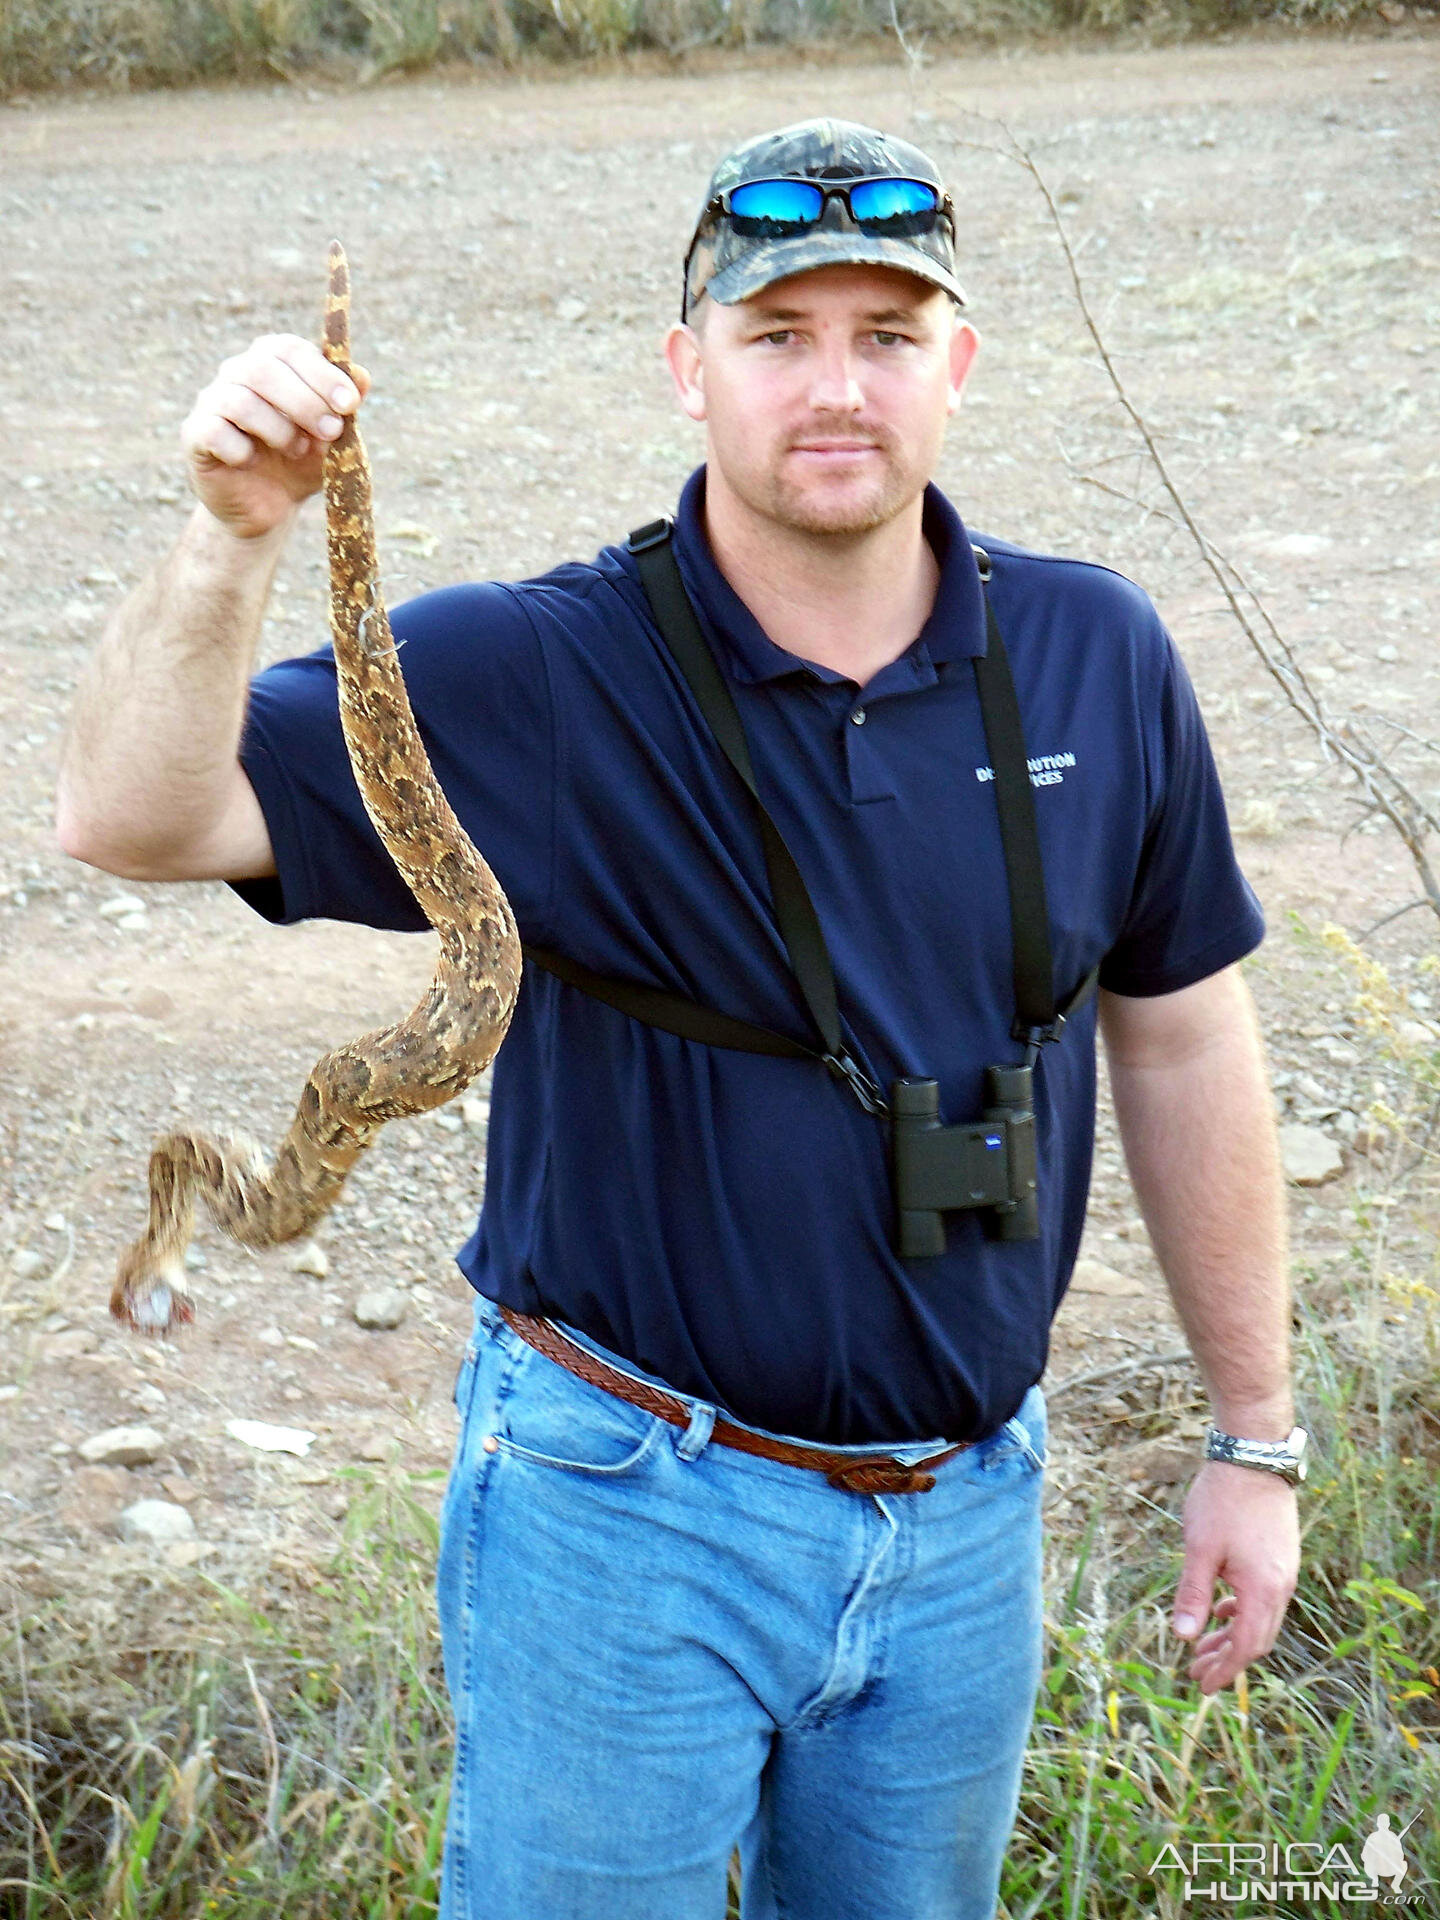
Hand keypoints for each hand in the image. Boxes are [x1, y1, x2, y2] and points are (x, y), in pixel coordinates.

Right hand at [179, 333, 371, 540]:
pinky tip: (252, 462)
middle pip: (262, 366)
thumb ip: (346, 406)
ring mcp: (212, 401)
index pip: (289, 348)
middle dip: (304, 401)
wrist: (270, 507)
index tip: (350, 405)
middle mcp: (236, 372)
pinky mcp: (195, 435)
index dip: (321, 373)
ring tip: (296, 451)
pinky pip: (215, 432)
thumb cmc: (301, 461)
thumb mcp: (333, 437)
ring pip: (240, 400)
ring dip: (279, 429)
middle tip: (331, 431)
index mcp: (271, 361)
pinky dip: (241, 450)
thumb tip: (362, 375)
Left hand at [1170, 1459, 1298, 1694]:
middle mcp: (1281, 1587)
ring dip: (1233, 1637)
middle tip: (1197, 1674)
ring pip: (1261, 1620)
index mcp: (1263, 1590)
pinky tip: (1222, 1609)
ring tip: (1203, 1647)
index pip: (1245, 1646)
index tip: (1202, 1686)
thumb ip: (1193, 1594)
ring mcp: (1284, 1572)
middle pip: (1256, 1639)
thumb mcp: (1200, 1548)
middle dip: (1227, 1660)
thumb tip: (1183, 1637)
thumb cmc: (1223, 1500)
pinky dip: (1242, 1612)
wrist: (1254, 1457)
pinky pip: (1264, 1599)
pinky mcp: (1280, 1558)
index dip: (1224, 1669)